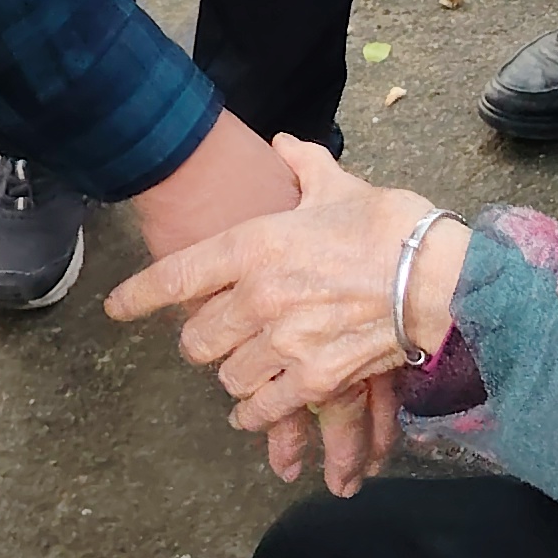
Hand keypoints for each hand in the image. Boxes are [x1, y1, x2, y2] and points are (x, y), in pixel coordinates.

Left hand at [109, 139, 466, 485]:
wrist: (440, 278)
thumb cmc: (392, 227)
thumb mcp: (341, 186)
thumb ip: (305, 167)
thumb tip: (284, 144)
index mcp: (255, 246)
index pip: (176, 276)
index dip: (139, 295)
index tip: (117, 309)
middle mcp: (258, 297)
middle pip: (196, 340)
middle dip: (201, 342)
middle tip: (212, 337)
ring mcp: (283, 343)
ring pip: (228, 377)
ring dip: (232, 376)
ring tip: (241, 371)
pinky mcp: (313, 380)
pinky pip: (264, 408)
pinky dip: (258, 413)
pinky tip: (256, 413)